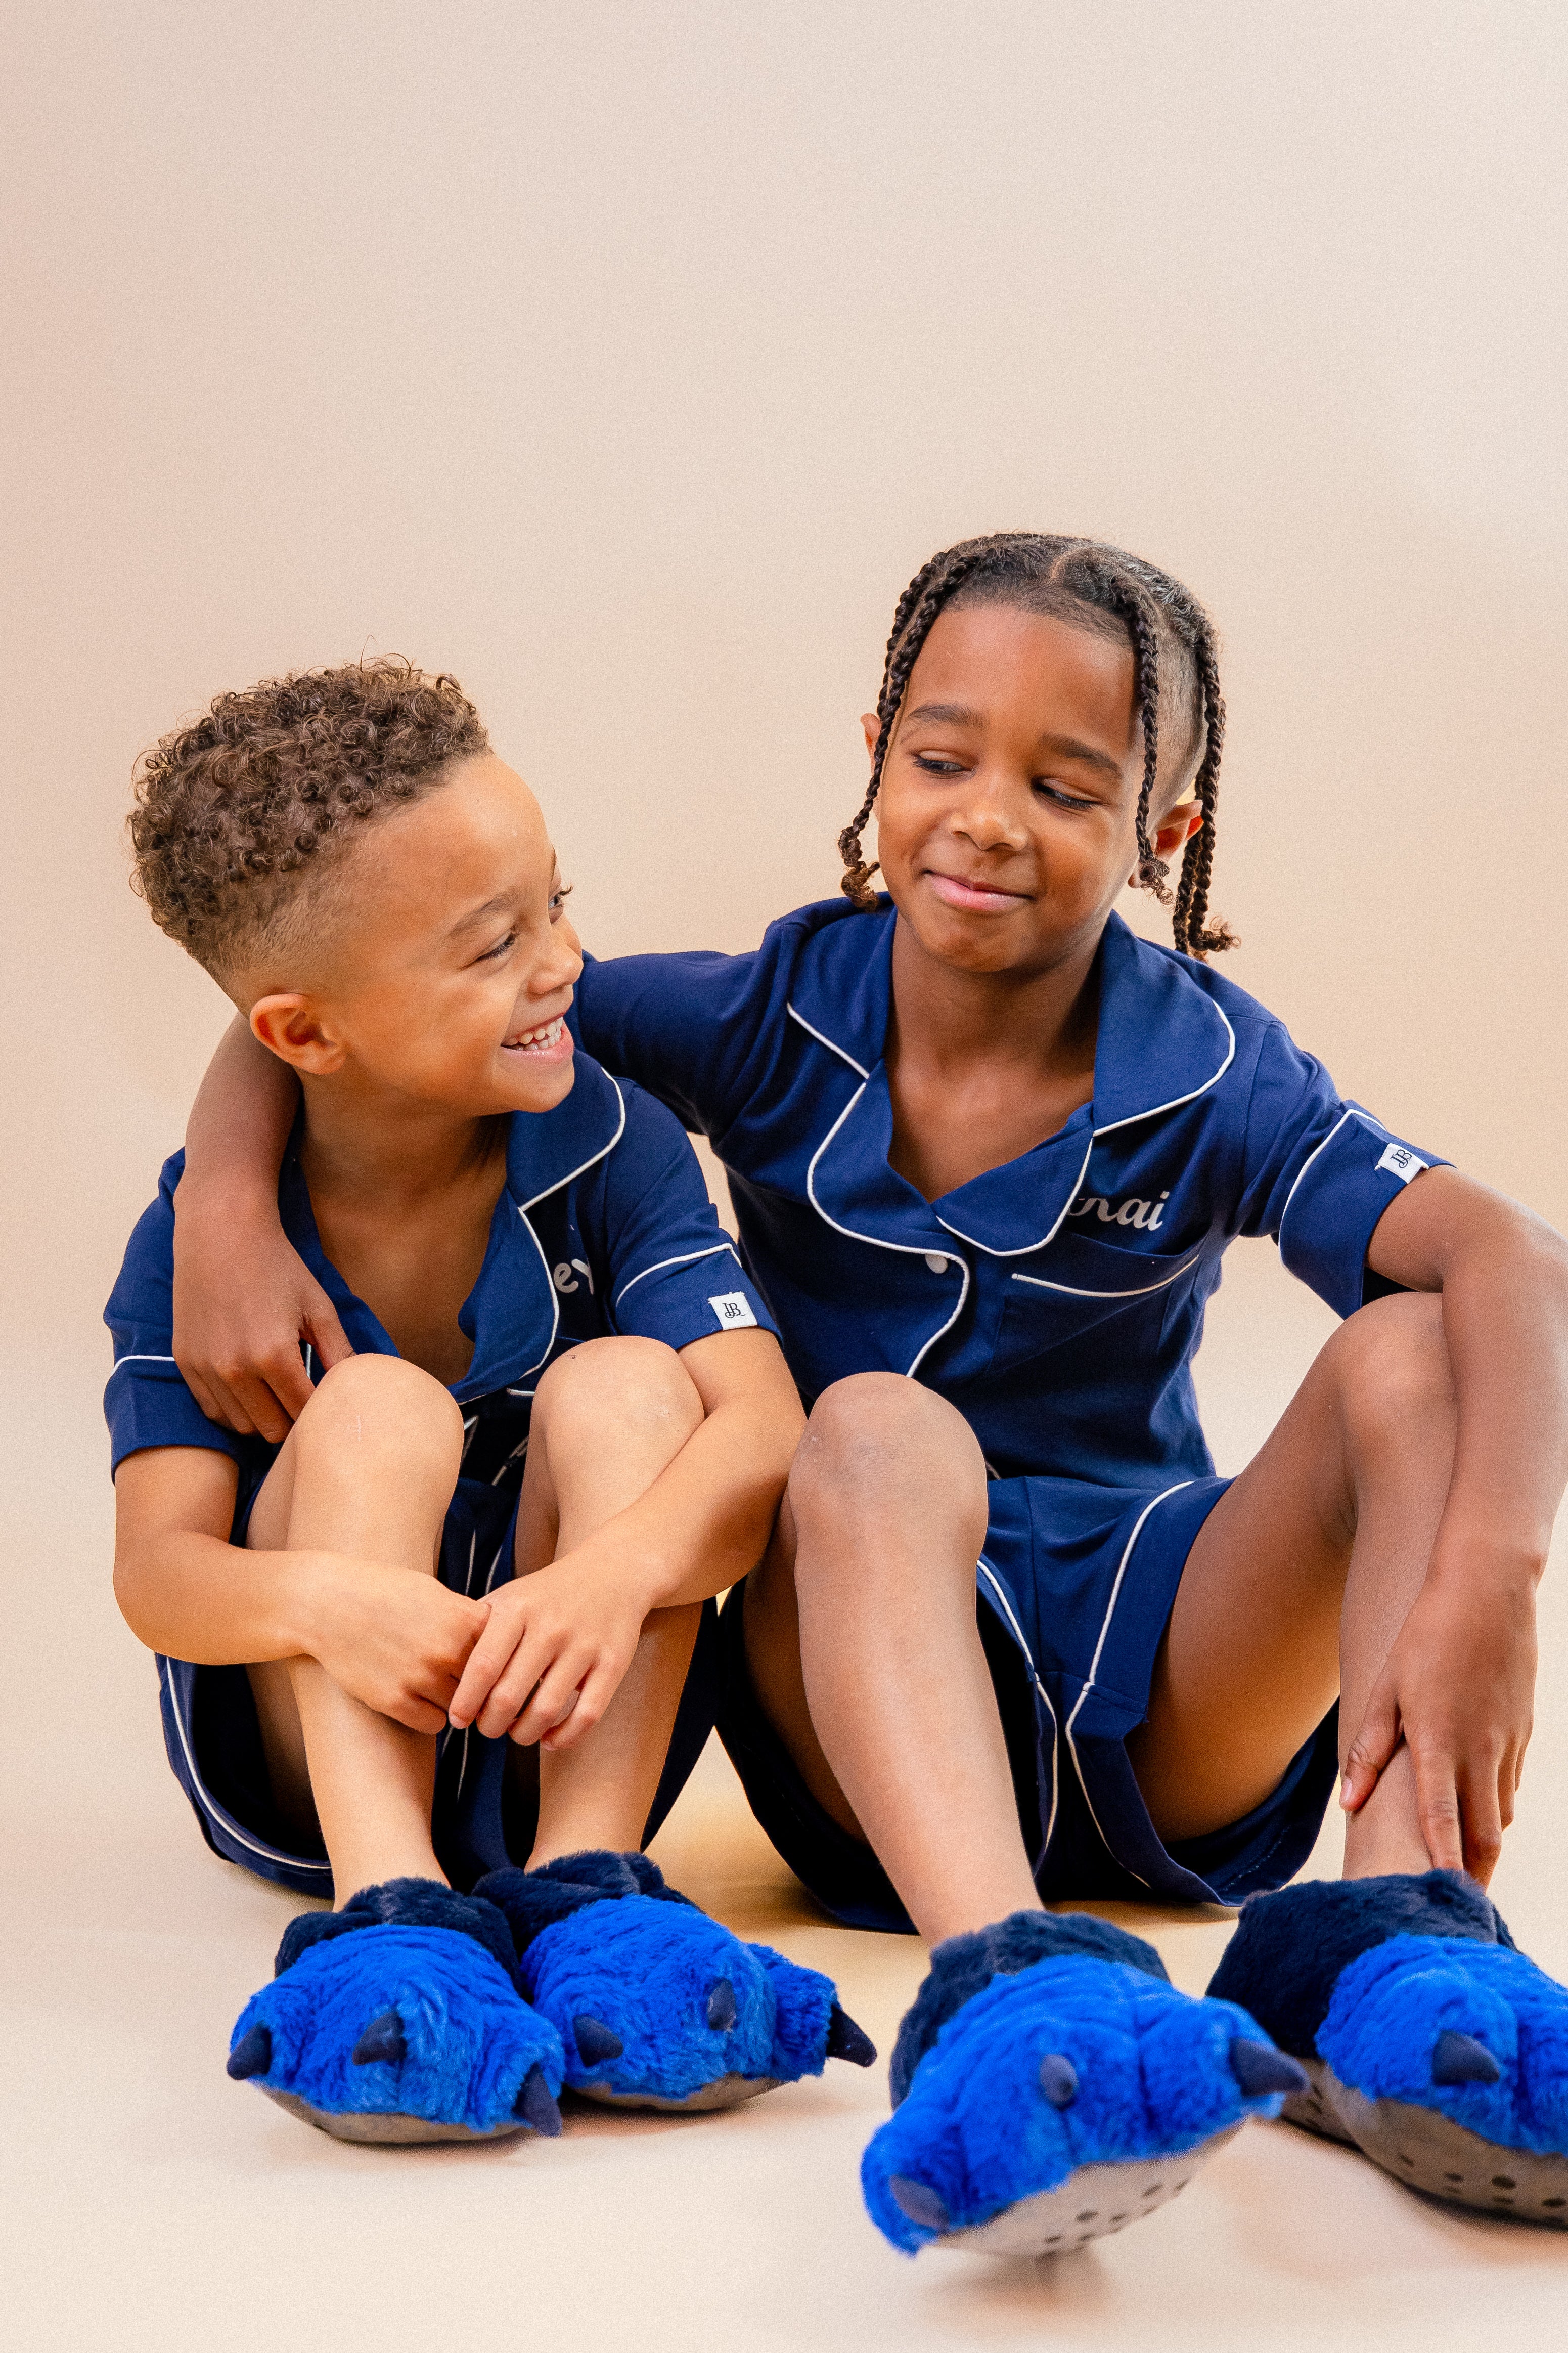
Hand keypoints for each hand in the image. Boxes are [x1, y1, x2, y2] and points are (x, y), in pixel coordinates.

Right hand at [173, 1193, 352, 1441]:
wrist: (221, 1232)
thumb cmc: (278, 1266)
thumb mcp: (319, 1306)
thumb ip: (339, 1353)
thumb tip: (359, 1389)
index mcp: (274, 1356)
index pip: (303, 1414)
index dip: (320, 1415)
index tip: (328, 1405)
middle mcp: (235, 1368)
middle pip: (272, 1430)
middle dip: (293, 1422)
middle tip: (304, 1401)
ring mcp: (206, 1368)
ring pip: (241, 1426)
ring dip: (263, 1418)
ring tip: (278, 1396)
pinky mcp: (185, 1362)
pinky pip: (212, 1410)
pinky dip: (233, 1409)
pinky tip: (250, 1389)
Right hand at [300, 1555, 491, 1733]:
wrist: (328, 1604)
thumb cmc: (385, 1593)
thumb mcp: (436, 1593)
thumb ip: (469, 1619)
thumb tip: (502, 1644)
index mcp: (464, 1619)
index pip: (506, 1654)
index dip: (500, 1660)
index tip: (493, 1664)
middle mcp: (447, 1651)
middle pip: (487, 1686)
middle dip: (480, 1686)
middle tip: (467, 1684)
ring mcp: (421, 1678)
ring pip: (462, 1708)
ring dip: (454, 1701)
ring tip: (436, 1685)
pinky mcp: (394, 1701)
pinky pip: (434, 1724)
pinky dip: (429, 1715)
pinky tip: (416, 1697)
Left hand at [445, 1552, 649, 1750]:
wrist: (612, 1572)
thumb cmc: (548, 1593)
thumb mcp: (510, 1596)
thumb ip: (478, 1628)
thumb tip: (440, 1670)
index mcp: (518, 1609)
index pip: (482, 1667)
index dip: (465, 1702)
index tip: (457, 1721)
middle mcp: (551, 1627)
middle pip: (509, 1696)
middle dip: (490, 1725)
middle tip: (487, 1729)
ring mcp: (584, 1646)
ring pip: (546, 1711)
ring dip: (523, 1734)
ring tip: (516, 1733)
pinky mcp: (613, 1663)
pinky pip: (586, 1715)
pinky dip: (563, 1737)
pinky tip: (549, 1738)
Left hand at [1341, 1566, 1536, 1883]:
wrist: (1489, 1592)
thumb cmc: (1427, 1636)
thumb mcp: (1386, 1687)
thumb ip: (1368, 1748)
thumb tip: (1347, 1803)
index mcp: (1439, 1740)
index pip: (1440, 1817)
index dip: (1441, 1864)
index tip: (1439, 1900)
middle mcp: (1479, 1750)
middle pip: (1483, 1834)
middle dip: (1470, 1876)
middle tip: (1451, 1909)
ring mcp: (1507, 1745)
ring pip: (1499, 1815)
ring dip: (1481, 1845)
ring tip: (1457, 1871)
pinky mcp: (1523, 1735)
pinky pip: (1509, 1787)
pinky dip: (1493, 1808)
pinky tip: (1473, 1811)